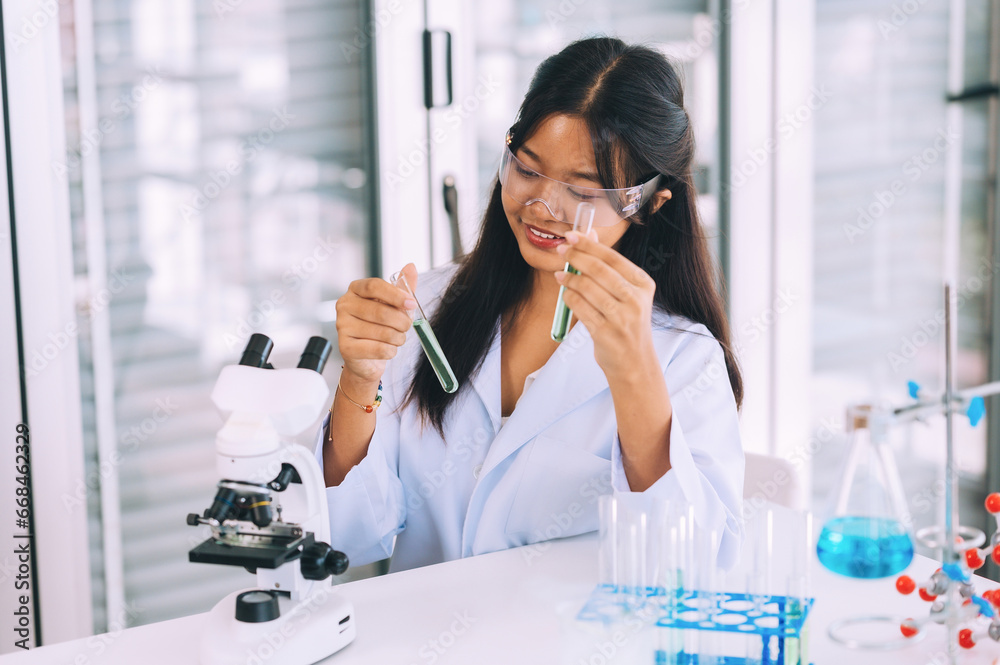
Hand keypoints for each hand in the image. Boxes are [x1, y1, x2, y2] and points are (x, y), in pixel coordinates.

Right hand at [335, 263, 417, 382]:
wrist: (366, 357)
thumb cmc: (379, 326)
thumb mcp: (393, 304)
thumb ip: (402, 287)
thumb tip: (411, 267)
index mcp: (355, 290)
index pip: (375, 286)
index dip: (396, 295)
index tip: (412, 304)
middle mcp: (344, 305)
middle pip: (380, 311)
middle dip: (401, 321)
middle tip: (406, 326)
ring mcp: (342, 326)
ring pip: (383, 332)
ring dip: (398, 338)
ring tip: (397, 338)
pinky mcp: (346, 347)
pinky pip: (379, 349)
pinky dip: (391, 351)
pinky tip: (388, 349)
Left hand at [555, 230, 657, 378]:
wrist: (634, 362)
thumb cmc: (627, 323)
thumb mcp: (626, 293)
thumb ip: (608, 265)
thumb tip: (590, 233)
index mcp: (643, 285)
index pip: (612, 257)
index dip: (589, 244)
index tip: (571, 236)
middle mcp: (635, 300)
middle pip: (599, 270)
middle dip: (576, 256)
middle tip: (561, 251)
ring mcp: (621, 318)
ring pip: (588, 288)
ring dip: (570, 278)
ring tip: (560, 275)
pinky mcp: (606, 333)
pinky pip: (581, 308)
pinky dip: (569, 297)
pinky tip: (565, 292)